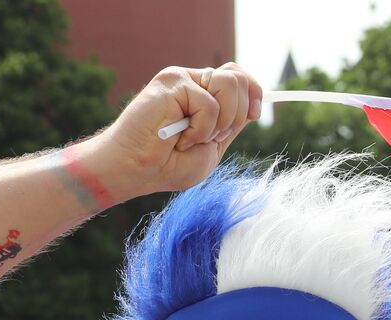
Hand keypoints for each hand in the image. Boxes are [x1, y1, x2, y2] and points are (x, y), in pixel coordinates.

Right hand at [86, 64, 262, 199]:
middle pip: (239, 78)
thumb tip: (253, 107)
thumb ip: (230, 125)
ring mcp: (182, 79)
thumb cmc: (168, 166)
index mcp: (204, 95)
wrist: (136, 170)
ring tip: (195, 137)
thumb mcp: (212, 147)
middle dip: (237, 114)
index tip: (255, 114)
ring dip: (220, 121)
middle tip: (212, 136)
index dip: (254, 93)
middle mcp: (194, 82)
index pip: (239, 78)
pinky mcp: (172, 82)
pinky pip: (209, 104)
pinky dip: (200, 130)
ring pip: (229, 84)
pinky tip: (178, 138)